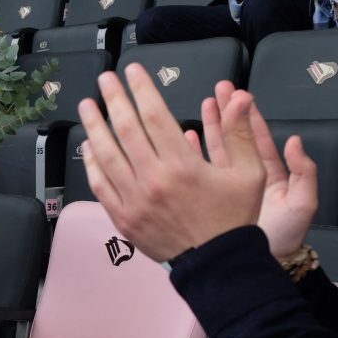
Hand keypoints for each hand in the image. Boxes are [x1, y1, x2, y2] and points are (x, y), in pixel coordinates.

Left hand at [77, 65, 266, 261]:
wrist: (217, 265)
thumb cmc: (233, 217)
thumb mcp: (250, 174)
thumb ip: (240, 133)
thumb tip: (241, 97)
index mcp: (183, 166)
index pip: (154, 116)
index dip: (142, 90)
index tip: (132, 71)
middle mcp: (154, 180)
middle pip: (125, 130)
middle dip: (113, 99)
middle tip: (105, 80)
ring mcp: (134, 201)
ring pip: (107, 156)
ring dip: (94, 127)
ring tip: (87, 106)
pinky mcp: (123, 218)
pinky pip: (100, 186)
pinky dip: (92, 164)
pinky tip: (89, 147)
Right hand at [207, 82, 317, 258]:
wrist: (258, 264)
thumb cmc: (284, 237)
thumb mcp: (302, 204)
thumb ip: (303, 172)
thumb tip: (295, 142)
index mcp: (270, 173)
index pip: (256, 137)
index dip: (247, 115)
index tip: (238, 94)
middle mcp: (246, 176)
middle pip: (234, 137)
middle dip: (226, 112)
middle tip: (217, 90)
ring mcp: (227, 185)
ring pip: (216, 149)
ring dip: (209, 127)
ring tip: (203, 106)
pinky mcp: (210, 196)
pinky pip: (200, 170)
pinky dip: (192, 153)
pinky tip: (186, 139)